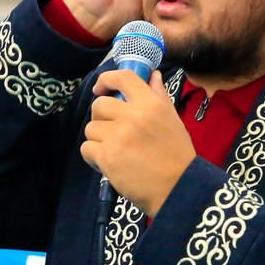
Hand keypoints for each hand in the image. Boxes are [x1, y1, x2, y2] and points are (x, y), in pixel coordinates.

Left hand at [81, 69, 194, 216]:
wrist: (178, 188)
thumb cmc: (178, 155)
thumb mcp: (173, 120)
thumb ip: (160, 96)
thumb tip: (152, 75)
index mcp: (151, 104)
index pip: (123, 78)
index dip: (106, 80)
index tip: (101, 88)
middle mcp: (132, 116)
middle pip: (99, 105)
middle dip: (101, 118)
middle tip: (112, 131)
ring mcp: (117, 136)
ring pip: (90, 128)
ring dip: (98, 139)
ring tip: (114, 150)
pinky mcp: (107, 156)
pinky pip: (86, 148)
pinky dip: (93, 156)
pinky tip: (107, 163)